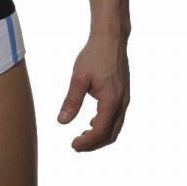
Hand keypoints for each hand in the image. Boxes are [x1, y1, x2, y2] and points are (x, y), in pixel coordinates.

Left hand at [57, 31, 129, 150]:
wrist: (110, 39)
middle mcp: (122, 104)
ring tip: (82, 136)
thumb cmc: (94, 56)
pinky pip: (116, 117)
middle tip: (76, 146)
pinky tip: (91, 121)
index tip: (73, 145)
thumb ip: (71, 101)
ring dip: (100, 135)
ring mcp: (125, 99)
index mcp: (111, 102)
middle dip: (94, 144)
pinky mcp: (123, 94)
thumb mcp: (79, 78)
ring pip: (115, 127)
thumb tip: (61, 122)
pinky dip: (105, 124)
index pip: (99, 131)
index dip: (86, 142)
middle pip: (110, 134)